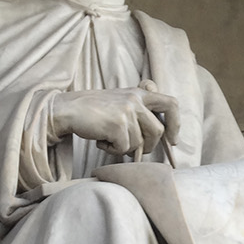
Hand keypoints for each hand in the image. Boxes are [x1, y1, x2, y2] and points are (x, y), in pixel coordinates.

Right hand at [50, 84, 179, 157]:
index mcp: (139, 93)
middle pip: (157, 131)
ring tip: (109, 139)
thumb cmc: (94, 111)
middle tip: (132, 150)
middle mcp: (136, 100)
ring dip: (125, 148)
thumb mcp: (120, 102)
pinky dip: (112, 149)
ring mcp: (127, 111)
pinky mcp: (117, 124)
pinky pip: (124, 147)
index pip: (171, 104)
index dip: (175, 124)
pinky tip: (101, 141)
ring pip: (139, 143)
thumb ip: (139, 110)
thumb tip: (160, 133)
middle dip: (148, 146)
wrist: (68, 109)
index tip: (172, 140)